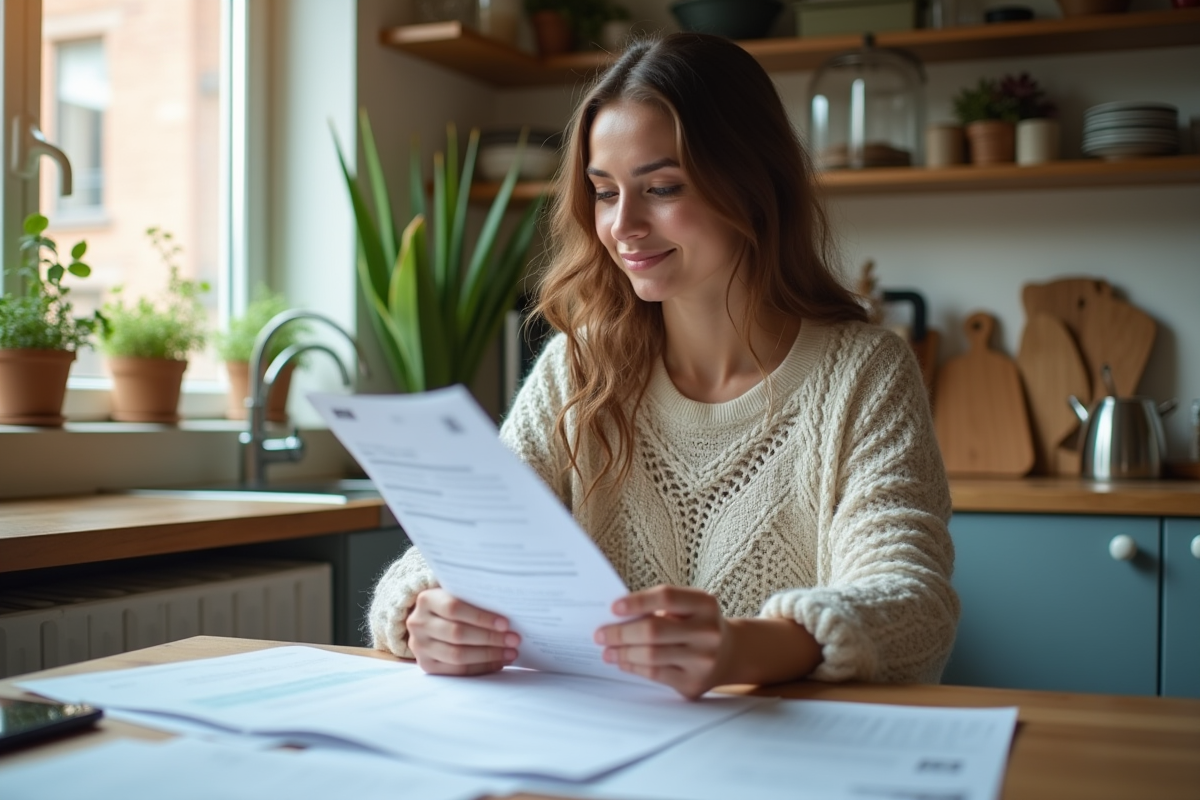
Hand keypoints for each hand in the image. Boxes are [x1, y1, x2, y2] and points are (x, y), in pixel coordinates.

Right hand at [406, 588, 519, 675]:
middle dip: (490, 638)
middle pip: (457, 634)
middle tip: (514, 640)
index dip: (481, 617)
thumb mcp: (457, 593)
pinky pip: (457, 671)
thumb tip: (508, 611)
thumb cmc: (451, 603)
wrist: (428, 620)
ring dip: (488, 655)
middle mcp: (418, 623)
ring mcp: (420, 646)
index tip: (505, 623)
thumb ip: (474, 598)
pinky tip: (498, 662)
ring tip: (510, 653)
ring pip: (458, 655)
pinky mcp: (426, 665)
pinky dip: (481, 667)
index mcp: (426, 600)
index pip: (454, 608)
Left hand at [594, 586, 731, 699]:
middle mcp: (707, 632)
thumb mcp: (689, 607)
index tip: (613, 607)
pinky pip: (655, 674)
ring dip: (622, 653)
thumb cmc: (698, 624)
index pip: (667, 597)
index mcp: (705, 605)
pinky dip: (634, 667)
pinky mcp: (693, 683)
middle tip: (600, 634)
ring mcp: (703, 660)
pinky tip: (623, 662)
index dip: (637, 601)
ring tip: (607, 650)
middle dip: (620, 633)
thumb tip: (616, 618)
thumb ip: (659, 607)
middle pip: (654, 630)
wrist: (731, 653)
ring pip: (651, 656)